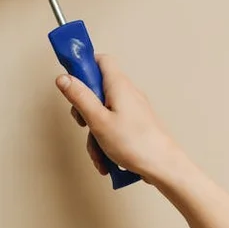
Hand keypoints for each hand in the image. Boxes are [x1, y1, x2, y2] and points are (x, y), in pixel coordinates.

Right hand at [55, 54, 180, 183]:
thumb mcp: (98, 120)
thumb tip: (63, 78)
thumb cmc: (137, 144)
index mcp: (119, 85)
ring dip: (95, 133)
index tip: (70, 80)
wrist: (165, 167)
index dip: (83, 66)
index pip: (100, 60)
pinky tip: (107, 159)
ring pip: (102, 113)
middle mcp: (127, 93)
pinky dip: (105, 141)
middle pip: (97, 90)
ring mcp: (132, 109)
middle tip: (83, 123)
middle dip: (85, 110)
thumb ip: (79, 97)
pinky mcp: (134, 124)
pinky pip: (112, 126)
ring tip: (98, 152)